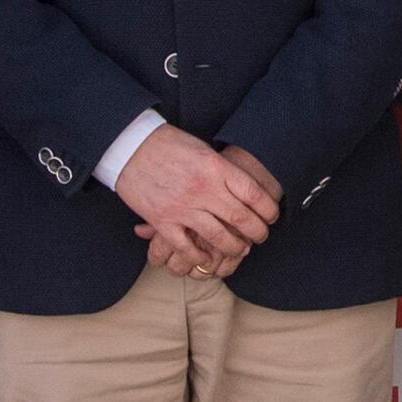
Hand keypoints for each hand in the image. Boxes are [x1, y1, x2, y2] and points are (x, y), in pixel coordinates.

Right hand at [119, 129, 280, 277]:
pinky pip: (186, 247)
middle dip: (257, 232)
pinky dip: (199, 256)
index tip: (272, 216)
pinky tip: (206, 258)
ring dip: (234, 247)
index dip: (268, 210)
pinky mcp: (162, 221)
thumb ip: (222, 170)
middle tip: (261, 237)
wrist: (129, 146)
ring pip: (218, 237)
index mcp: (215, 167)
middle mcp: (203, 188)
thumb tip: (245, 189)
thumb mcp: (203, 149)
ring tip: (241, 250)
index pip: (253, 194)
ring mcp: (182, 207)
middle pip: (240, 218)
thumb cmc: (168, 144)